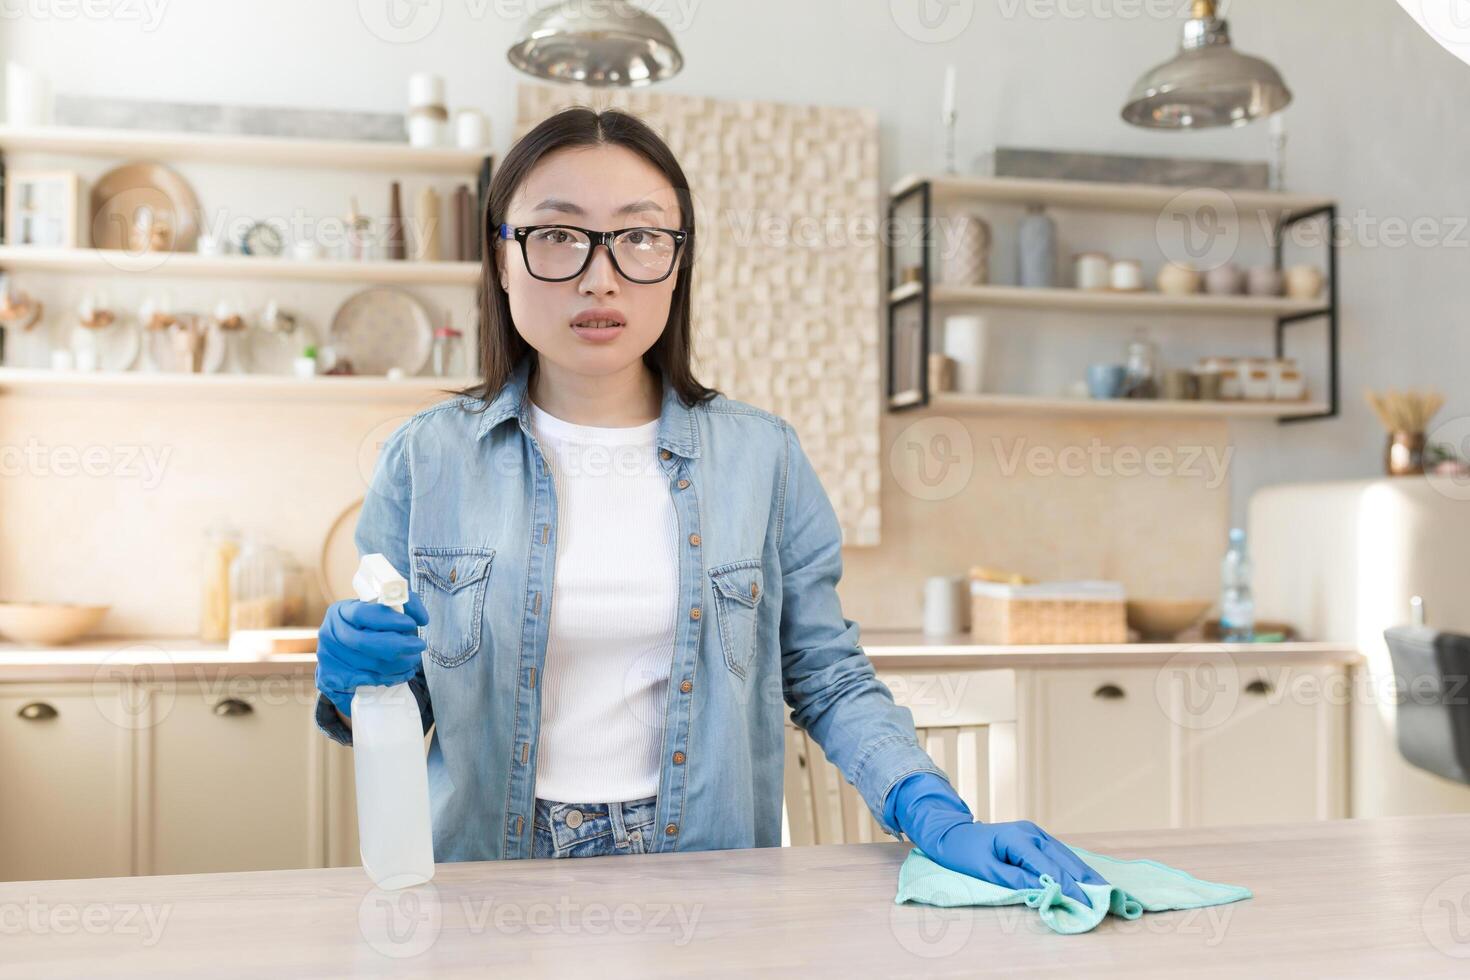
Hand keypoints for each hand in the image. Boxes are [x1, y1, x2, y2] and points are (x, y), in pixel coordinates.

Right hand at [315, 592, 429, 717]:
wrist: (344, 648)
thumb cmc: (370, 625)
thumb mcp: (384, 607)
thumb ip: (406, 604)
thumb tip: (422, 618)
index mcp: (340, 611)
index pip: (363, 613)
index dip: (388, 620)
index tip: (411, 624)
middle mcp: (330, 633)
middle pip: (364, 643)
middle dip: (398, 646)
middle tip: (419, 645)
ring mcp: (327, 657)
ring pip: (367, 666)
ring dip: (398, 665)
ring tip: (413, 660)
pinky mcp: (330, 679)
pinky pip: (364, 683)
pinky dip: (388, 679)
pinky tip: (402, 674)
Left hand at [884, 772, 1107, 904]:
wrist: (952, 834)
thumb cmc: (964, 853)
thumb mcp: (986, 871)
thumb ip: (1015, 880)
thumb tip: (1044, 890)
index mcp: (1019, 839)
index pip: (1050, 868)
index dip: (1070, 888)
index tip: (1086, 905)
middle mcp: (1032, 832)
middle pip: (1065, 860)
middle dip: (1086, 880)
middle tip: (1106, 899)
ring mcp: (1035, 833)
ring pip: (1066, 855)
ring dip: (1085, 873)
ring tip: (1104, 890)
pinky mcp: (1035, 838)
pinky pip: (1059, 854)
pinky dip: (1074, 867)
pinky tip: (1086, 878)